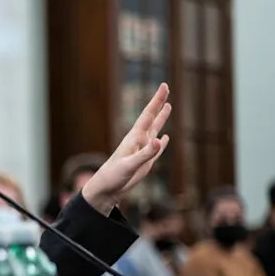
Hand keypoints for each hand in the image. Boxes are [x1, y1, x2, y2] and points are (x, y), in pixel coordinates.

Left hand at [82, 83, 171, 214]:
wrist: (106, 189)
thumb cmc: (114, 176)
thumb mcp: (130, 165)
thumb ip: (146, 153)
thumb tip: (161, 138)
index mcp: (134, 138)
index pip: (148, 114)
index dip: (157, 100)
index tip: (164, 86)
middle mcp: (139, 140)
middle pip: (152, 118)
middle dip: (159, 103)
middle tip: (165, 88)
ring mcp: (142, 150)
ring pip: (155, 130)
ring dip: (161, 118)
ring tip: (168, 106)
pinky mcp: (145, 161)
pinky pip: (157, 148)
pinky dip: (163, 142)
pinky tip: (166, 137)